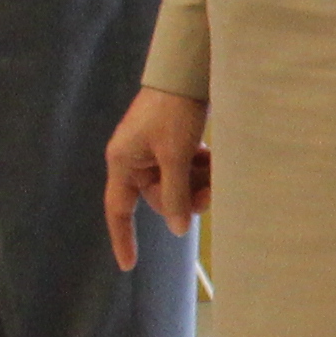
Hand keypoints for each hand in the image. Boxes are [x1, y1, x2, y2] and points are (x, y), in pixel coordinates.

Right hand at [103, 88, 206, 270]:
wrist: (187, 71)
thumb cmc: (174, 110)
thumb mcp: (175, 155)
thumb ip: (175, 193)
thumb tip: (178, 229)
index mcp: (124, 162)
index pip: (118, 209)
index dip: (123, 238)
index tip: (129, 265)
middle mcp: (134, 159)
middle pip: (160, 197)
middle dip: (186, 196)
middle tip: (213, 190)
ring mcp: (153, 150)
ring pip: (177, 183)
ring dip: (198, 181)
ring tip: (216, 169)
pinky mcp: (170, 141)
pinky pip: (184, 167)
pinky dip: (200, 166)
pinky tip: (212, 157)